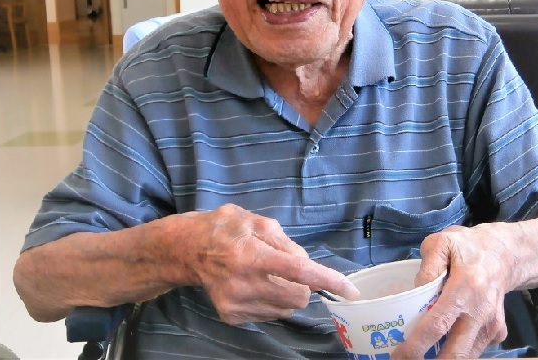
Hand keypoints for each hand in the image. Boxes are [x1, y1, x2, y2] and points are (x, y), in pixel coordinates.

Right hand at [179, 204, 358, 323]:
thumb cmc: (225, 228)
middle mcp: (244, 283)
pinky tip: (255, 285)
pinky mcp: (232, 316)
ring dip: (287, 294)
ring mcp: (236, 303)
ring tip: (266, 275)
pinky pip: (270, 315)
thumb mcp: (256, 220)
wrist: (187, 250)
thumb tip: (305, 262)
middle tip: (289, 269)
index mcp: (253, 254)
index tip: (350, 291)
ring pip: (286, 309)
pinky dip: (272, 302)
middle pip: (298, 297)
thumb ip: (284, 240)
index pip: (299, 271)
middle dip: (304, 285)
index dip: (328, 281)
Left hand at [390, 224, 511, 358]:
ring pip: (466, 356)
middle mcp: (481, 312)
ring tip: (424, 351)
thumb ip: (427, 266)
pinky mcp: (497, 333)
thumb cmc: (467, 247)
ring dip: (443, 358)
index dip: (416, 345)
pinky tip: (445, 339)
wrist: (504, 254)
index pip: (438, 325)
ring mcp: (492, 326)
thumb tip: (415, 291)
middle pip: (455, 353)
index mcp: (465, 287)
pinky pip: (474, 349)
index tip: (399, 355)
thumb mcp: (442, 242)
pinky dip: (457, 350)